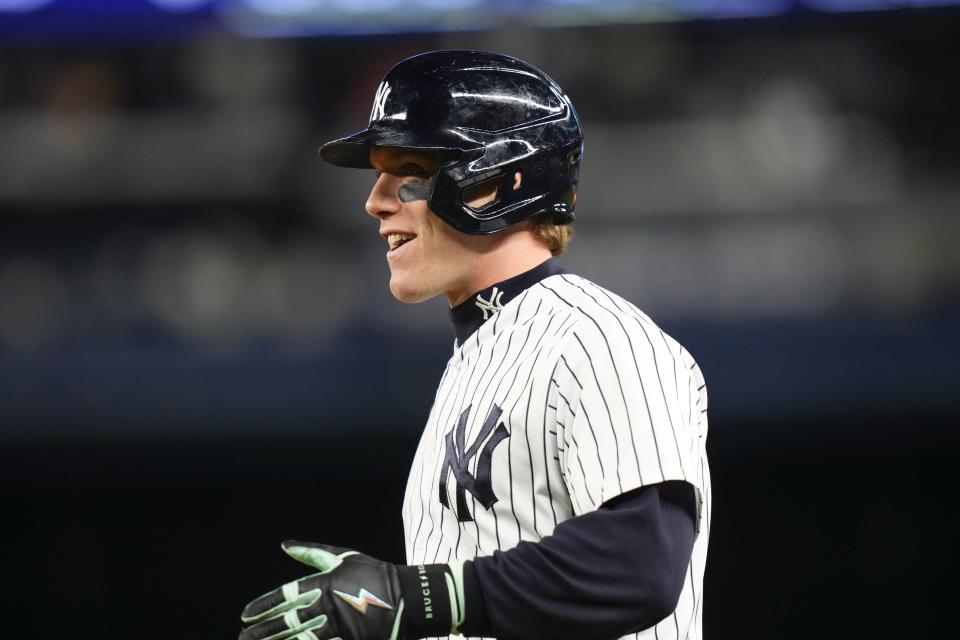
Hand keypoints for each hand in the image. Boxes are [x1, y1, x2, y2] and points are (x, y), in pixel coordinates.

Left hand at [239, 541, 405, 639]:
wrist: (408, 596)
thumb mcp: (343, 556)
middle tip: (243, 637)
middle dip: (263, 630)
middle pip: (287, 620)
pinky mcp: (350, 639)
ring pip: (299, 637)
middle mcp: (327, 604)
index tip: (245, 615)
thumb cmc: (374, 573)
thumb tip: (284, 544)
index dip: (264, 606)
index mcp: (324, 582)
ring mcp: (338, 624)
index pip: (285, 595)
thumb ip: (312, 552)